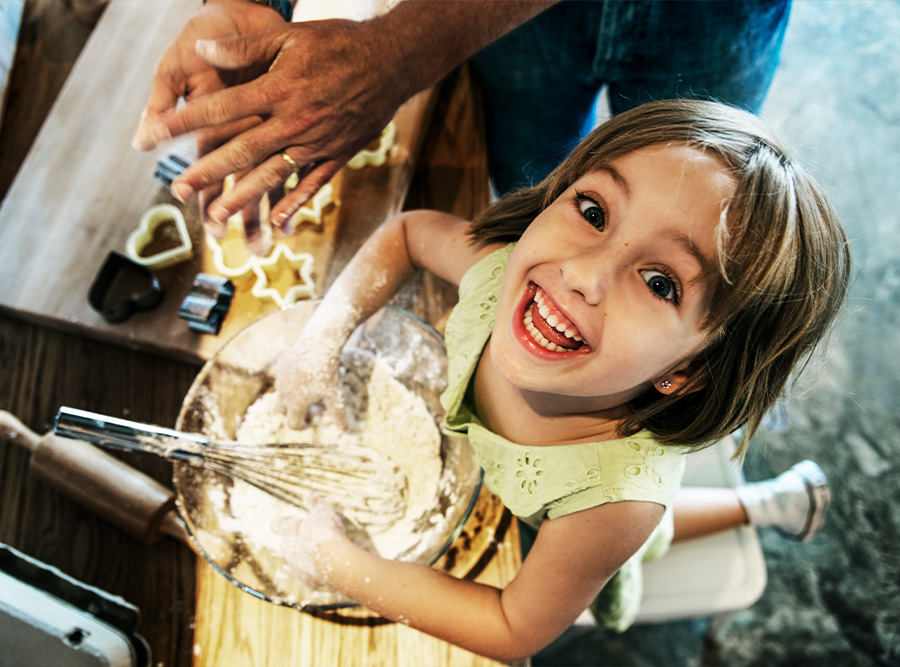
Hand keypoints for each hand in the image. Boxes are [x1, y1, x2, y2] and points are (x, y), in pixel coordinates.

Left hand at [133, 17, 409, 231]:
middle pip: (241, 152)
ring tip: (216, 216)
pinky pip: (312, 185)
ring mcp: (317, 143)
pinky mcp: (338, 155)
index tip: (152, 134)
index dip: (182, 122)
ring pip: (272, 176)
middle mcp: (294, 122)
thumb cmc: (339, 43)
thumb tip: (202, 50)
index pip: (219, 109)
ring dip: (242, 198)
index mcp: (278, 89)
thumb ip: (245, 47)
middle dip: (205, 173)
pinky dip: (293, 205)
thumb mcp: (290, 36)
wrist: (393, 61)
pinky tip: (276, 222)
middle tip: (175, 189)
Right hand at [274, 335, 347, 429]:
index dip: (303, 425)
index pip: (293, 424)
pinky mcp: (281, 366)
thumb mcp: (334, 395)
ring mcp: (280, 379)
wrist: (318, 346)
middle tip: (309, 406)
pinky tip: (306, 375)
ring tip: (308, 390)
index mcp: (295, 404)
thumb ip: (337, 414)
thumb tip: (346, 430)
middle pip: (281, 412)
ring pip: (280, 394)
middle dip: (293, 412)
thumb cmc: (328, 373)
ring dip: (290, 397)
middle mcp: (284, 393)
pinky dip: (290, 382)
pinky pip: (282, 379)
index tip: (313, 419)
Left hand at [274, 492, 347, 588]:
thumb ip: (314, 502)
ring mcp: (295, 566)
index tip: (282, 521)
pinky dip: (315, 571)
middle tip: (311, 537)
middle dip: (296, 541)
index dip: (281, 522)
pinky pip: (308, 574)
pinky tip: (326, 567)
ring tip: (323, 553)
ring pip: (297, 560)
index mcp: (289, 530)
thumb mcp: (322, 512)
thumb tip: (308, 489)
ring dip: (306, 556)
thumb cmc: (327, 533)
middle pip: (287, 544)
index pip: (278, 524)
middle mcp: (287, 548)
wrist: (334, 562)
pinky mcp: (305, 579)